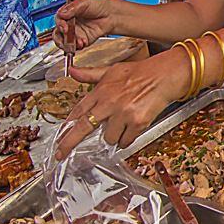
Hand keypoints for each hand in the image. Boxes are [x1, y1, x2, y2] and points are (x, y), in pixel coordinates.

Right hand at [53, 0, 120, 54]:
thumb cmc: (99, 5)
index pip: (59, 20)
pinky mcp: (84, 40)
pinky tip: (82, 43)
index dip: (60, 24)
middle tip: (64, 40)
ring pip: (66, 42)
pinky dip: (78, 46)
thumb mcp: (84, 3)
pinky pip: (77, 46)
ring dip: (68, 44)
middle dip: (59, 38)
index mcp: (68, 14)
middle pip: (58, 33)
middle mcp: (70, 24)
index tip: (65, 27)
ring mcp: (77, 33)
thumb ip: (72, 8)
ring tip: (75, 42)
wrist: (112, 14)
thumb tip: (62, 14)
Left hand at [53, 48, 191, 159]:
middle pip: (82, 127)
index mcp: (100, 90)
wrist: (164, 76)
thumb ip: (91, 74)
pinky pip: (125, 141)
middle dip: (68, 143)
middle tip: (61, 154)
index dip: (66, 126)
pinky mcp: (137, 123)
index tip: (59, 136)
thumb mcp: (112, 70)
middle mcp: (109, 102)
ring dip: (113, 136)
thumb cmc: (140, 73)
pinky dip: (126, 139)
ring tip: (122, 125)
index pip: (77, 110)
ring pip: (108, 138)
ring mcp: (122, 113)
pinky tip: (131, 129)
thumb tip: (72, 71)